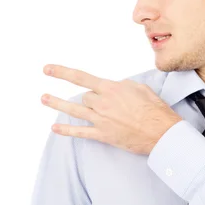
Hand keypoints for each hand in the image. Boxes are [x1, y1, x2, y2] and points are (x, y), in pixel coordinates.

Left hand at [40, 64, 182, 154]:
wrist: (161, 131)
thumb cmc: (154, 109)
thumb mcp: (140, 87)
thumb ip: (122, 86)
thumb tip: (113, 87)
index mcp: (111, 88)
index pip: (81, 78)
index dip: (62, 72)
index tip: (48, 69)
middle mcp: (102, 102)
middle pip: (84, 97)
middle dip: (91, 99)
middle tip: (106, 105)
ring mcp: (101, 119)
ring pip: (74, 110)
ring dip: (57, 104)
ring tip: (44, 98)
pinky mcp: (103, 135)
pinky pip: (80, 132)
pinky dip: (66, 131)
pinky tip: (55, 129)